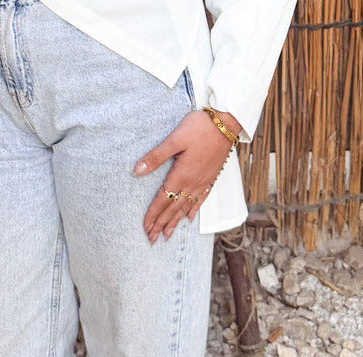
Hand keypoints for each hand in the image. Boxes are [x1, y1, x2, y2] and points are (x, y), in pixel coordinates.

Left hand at [132, 109, 237, 243]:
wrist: (226, 123)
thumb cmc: (198, 127)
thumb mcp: (174, 139)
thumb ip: (156, 157)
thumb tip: (136, 171)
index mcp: (181, 175)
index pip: (163, 200)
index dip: (153, 215)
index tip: (145, 229)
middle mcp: (192, 182)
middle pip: (174, 208)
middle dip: (162, 224)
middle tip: (152, 239)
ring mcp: (203, 181)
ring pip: (186, 207)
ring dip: (175, 222)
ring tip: (167, 235)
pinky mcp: (211, 176)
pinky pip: (201, 198)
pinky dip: (193, 210)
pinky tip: (189, 217)